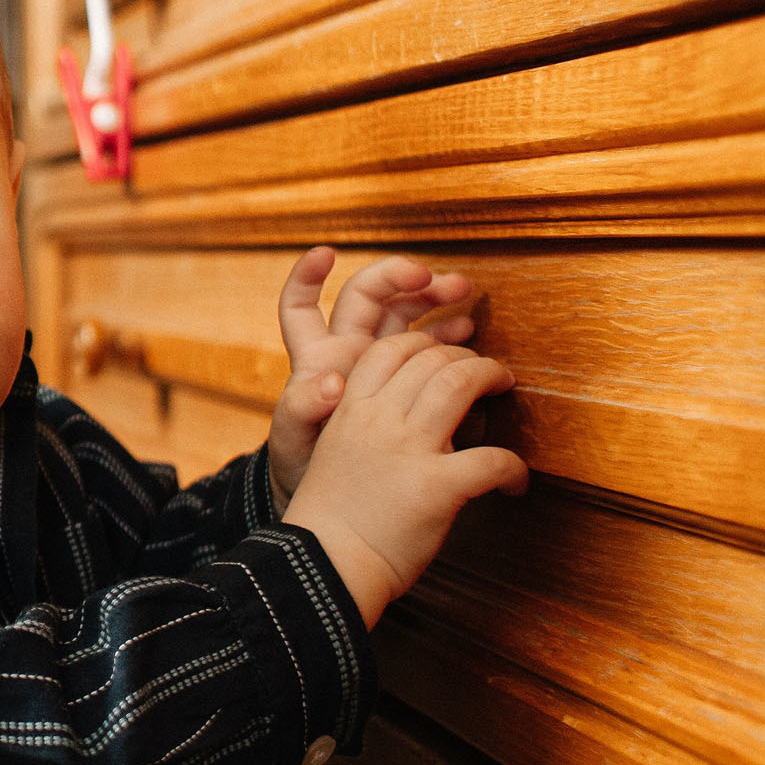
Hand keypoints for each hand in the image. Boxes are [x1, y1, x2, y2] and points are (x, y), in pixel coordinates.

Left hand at [267, 247, 476, 512]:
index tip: (325, 254)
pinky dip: (450, 340)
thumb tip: (327, 383)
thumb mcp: (294, 443)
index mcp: (316, 359)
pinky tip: (470, 336)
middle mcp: (347, 353)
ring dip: (434, 300)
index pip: (303, 307)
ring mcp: (381, 368)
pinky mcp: (409, 389)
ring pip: (407, 318)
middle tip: (434, 279)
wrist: (334, 510)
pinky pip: (431, 354)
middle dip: (402, 279)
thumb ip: (303, 412)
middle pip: (372, 299)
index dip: (307, 277)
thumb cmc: (304, 469)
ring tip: (466, 297)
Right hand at [282, 329, 526, 628]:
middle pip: (432, 359)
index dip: (425, 343)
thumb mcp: (332, 458)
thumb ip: (363, 432)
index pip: (390, 350)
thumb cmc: (327, 523)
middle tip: (486, 370)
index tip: (444, 353)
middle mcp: (378, 421)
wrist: (322, 567)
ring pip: (460, 383)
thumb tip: (404, 424)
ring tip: (506, 386)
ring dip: (492, 377)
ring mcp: (408, 450)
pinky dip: (514, 467)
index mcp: (349, 412)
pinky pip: (493, 459)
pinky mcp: (438, 486)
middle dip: (467, 357)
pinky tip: (515, 482)